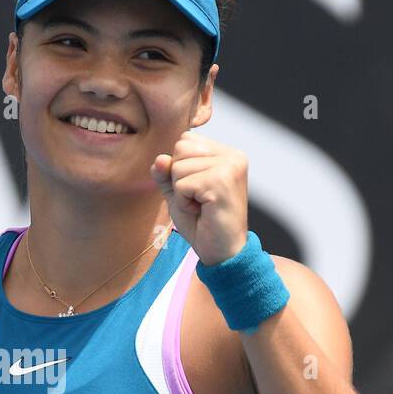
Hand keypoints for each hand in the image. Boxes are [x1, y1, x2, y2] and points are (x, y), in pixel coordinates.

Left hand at [150, 131, 249, 264]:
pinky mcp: (222, 181)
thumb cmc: (202, 223)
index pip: (185, 140)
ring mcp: (230, 166)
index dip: (180, 168)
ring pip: (179, 166)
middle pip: (180, 148)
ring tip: (201, 207)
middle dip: (179, 179)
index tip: (197, 191)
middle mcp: (233, 155)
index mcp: (226, 153)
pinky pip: (181, 184)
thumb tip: (159, 159)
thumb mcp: (177, 193)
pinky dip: (184, 203)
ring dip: (181, 193)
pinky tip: (201, 212)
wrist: (222, 252)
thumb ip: (166, 173)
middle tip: (198, 200)